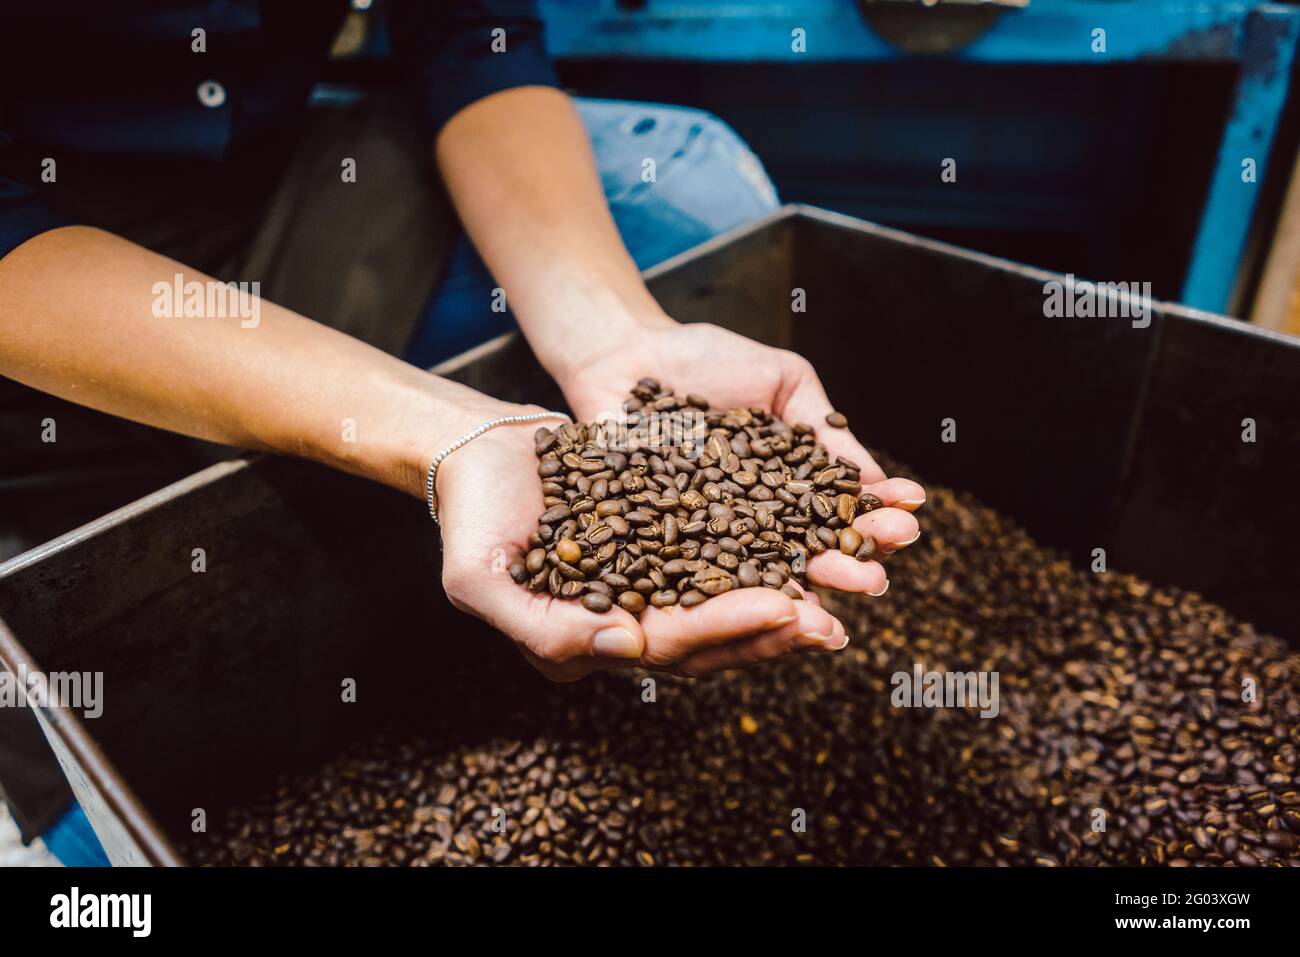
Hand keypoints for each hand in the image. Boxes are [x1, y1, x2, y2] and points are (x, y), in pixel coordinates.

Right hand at [433, 403, 822, 680]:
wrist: (478, 451)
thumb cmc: (469, 516)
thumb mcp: (478, 579)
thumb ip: (543, 628)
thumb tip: (627, 651)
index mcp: (583, 646)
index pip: (669, 647)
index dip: (729, 630)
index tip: (785, 608)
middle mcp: (623, 625)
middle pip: (712, 635)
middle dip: (773, 626)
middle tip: (832, 616)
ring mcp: (646, 586)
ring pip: (727, 598)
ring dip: (783, 594)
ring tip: (837, 585)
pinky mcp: (661, 542)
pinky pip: (722, 550)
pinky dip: (766, 546)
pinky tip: (807, 535)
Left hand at [551, 320, 926, 670]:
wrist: (628, 352)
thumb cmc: (707, 361)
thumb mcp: (782, 382)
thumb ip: (824, 429)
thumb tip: (877, 480)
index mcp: (789, 488)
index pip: (839, 512)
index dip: (873, 518)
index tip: (907, 518)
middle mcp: (753, 522)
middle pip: (805, 555)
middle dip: (845, 568)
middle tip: (876, 578)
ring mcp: (707, 538)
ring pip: (757, 576)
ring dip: (800, 593)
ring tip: (834, 603)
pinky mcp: (656, 549)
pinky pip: (691, 578)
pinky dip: (726, 596)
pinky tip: (761, 606)